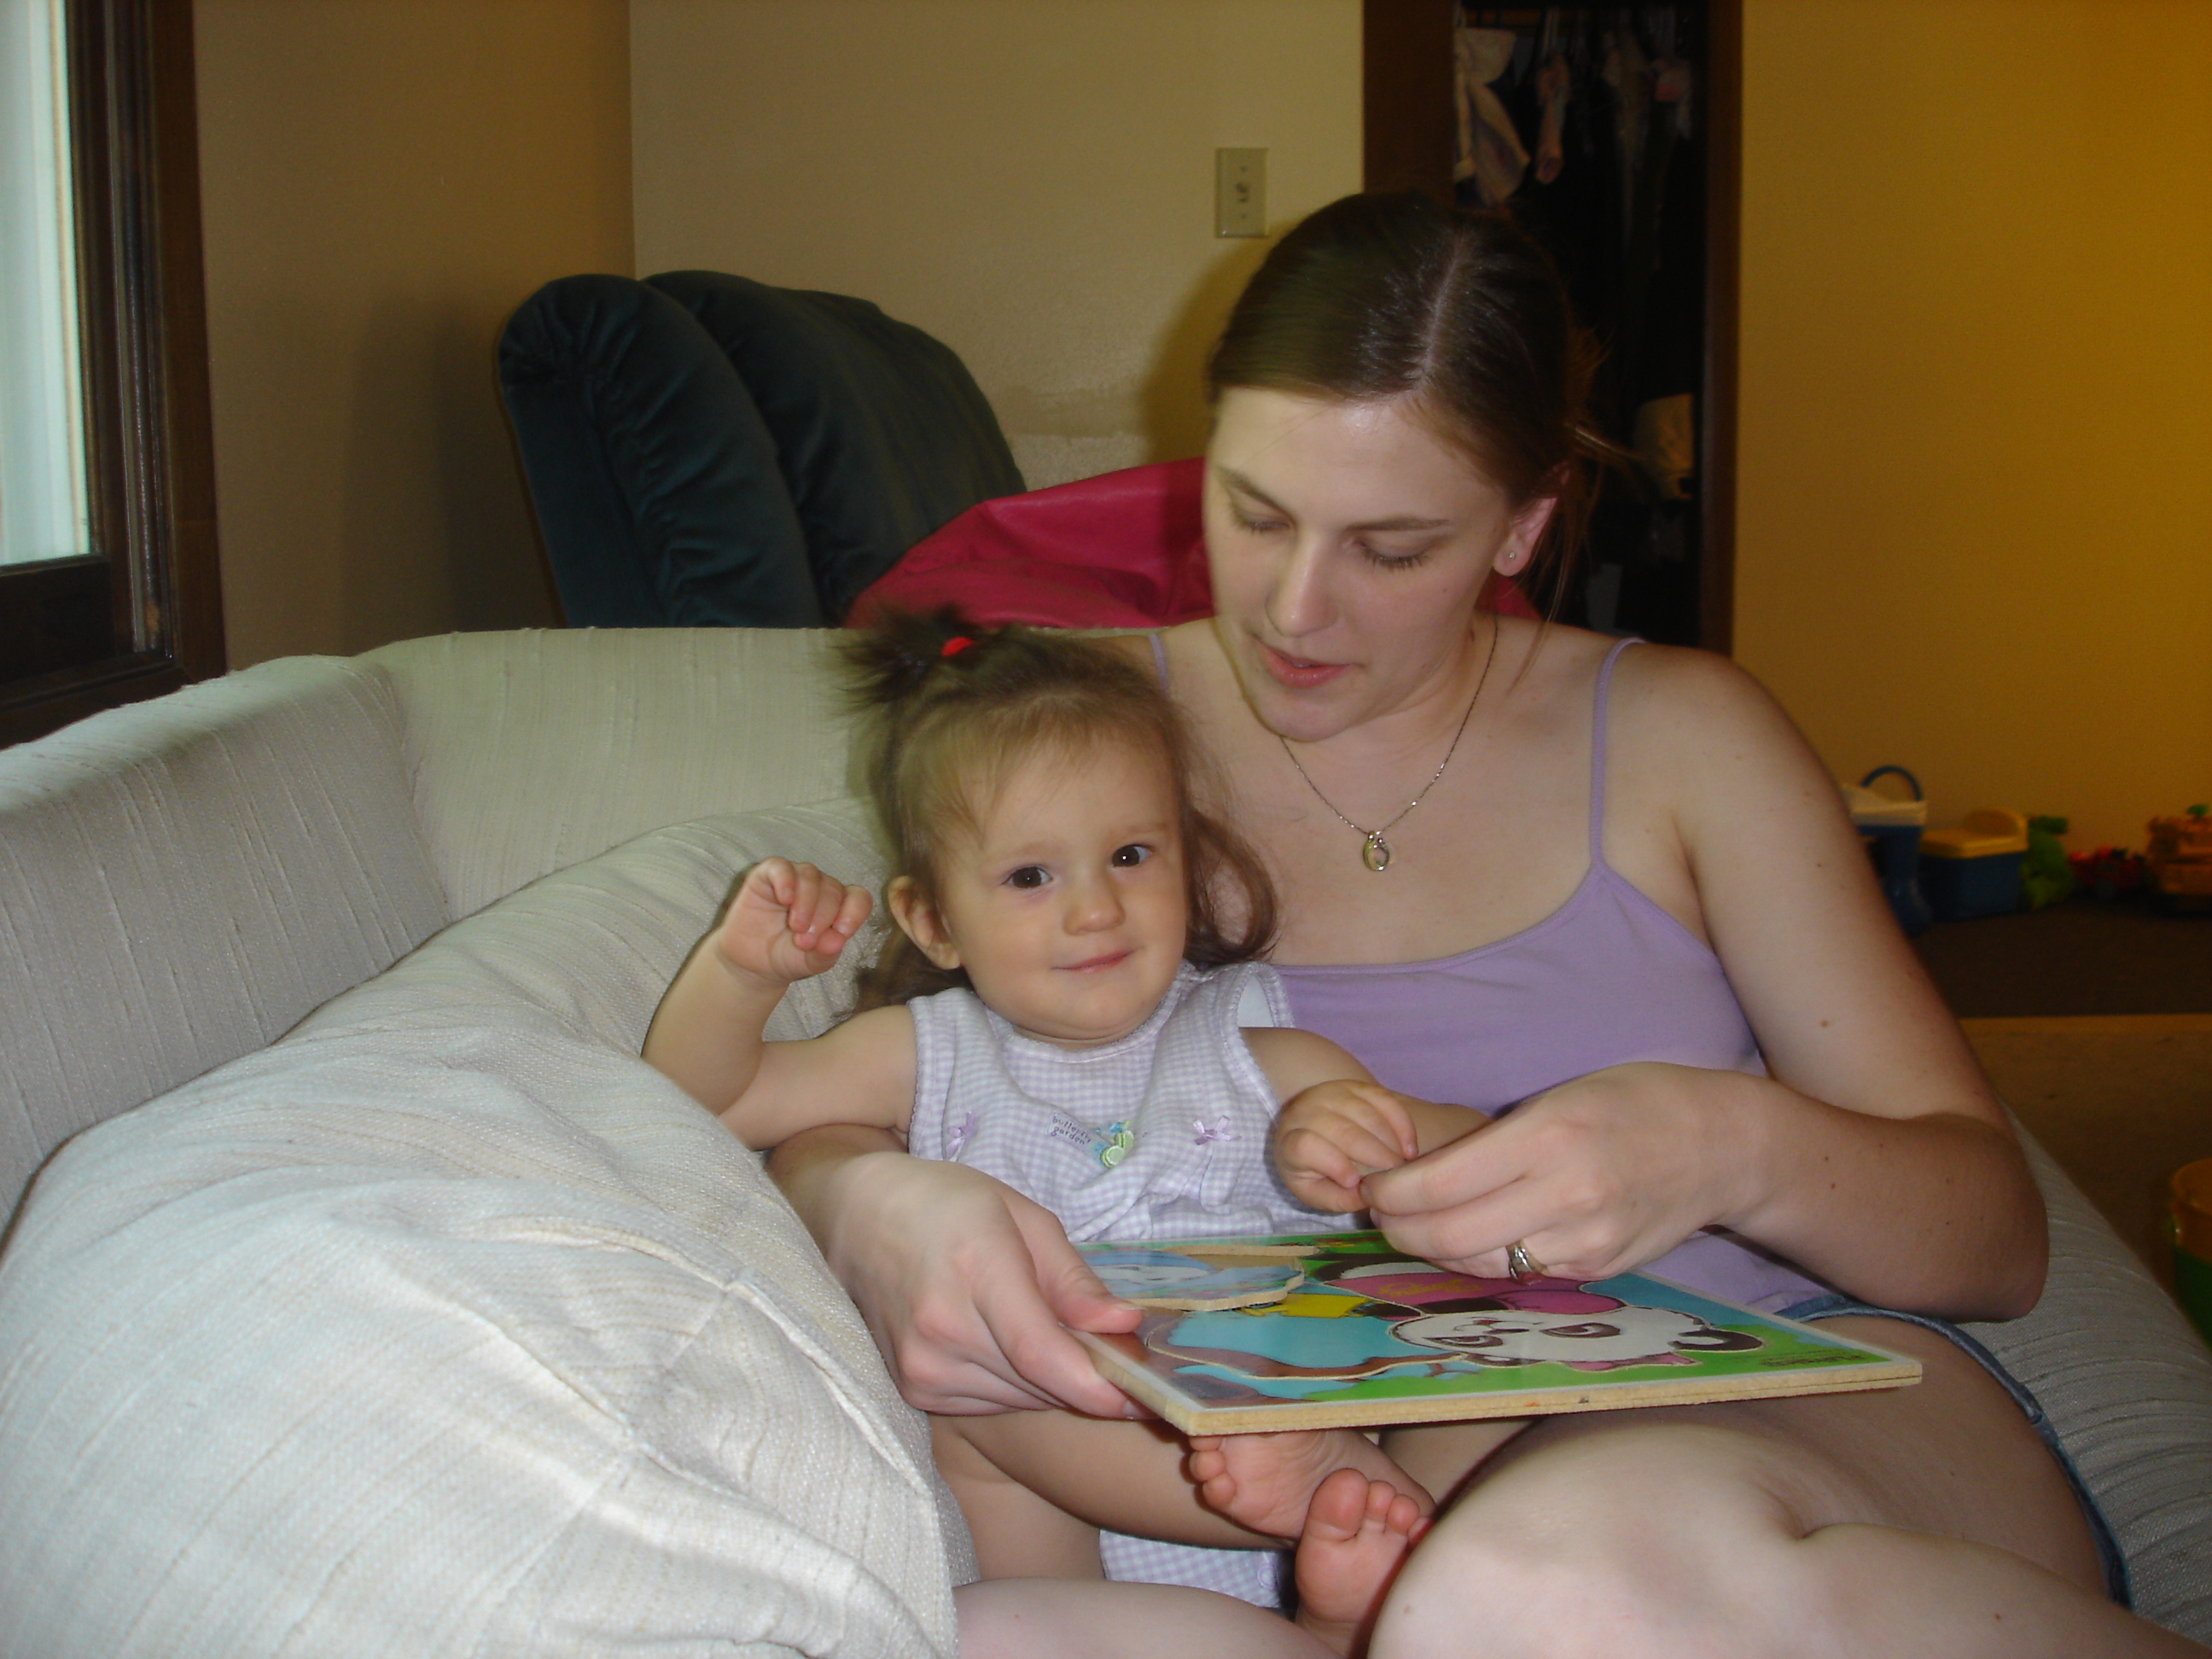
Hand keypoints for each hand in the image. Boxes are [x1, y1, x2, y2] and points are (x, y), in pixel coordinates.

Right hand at [713, 858, 871, 984]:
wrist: (753, 964)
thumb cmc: (788, 958)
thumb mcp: (811, 963)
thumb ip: (826, 953)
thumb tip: (837, 940)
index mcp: (839, 907)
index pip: (859, 898)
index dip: (854, 912)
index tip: (841, 932)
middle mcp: (820, 888)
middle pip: (833, 889)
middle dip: (822, 917)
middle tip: (804, 942)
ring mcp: (794, 879)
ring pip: (810, 875)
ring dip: (806, 902)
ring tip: (796, 927)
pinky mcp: (767, 876)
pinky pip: (780, 867)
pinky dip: (786, 880)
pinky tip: (785, 899)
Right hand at [772, 1131, 1145, 1416]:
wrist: (855, 1218)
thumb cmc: (945, 1203)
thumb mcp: (1021, 1216)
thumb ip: (1073, 1279)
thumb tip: (1125, 1327)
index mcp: (974, 1269)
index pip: (1042, 1353)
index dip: (1096, 1384)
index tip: (1141, 1394)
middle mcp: (941, 1329)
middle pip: (1039, 1384)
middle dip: (1090, 1379)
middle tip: (1122, 1358)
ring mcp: (921, 1367)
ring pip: (1019, 1400)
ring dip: (1054, 1383)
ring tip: (1060, 1341)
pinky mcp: (913, 1390)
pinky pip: (990, 1403)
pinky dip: (1018, 1386)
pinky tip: (1014, 1349)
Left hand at [1271, 1080, 1423, 1212]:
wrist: (1311, 1131)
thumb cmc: (1312, 1169)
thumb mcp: (1315, 1192)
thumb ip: (1337, 1199)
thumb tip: (1366, 1196)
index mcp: (1290, 1141)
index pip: (1306, 1146)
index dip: (1332, 1164)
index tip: (1355, 1183)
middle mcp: (1306, 1111)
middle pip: (1342, 1130)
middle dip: (1375, 1155)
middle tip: (1396, 1176)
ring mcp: (1331, 1093)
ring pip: (1365, 1114)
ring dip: (1391, 1141)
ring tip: (1404, 1165)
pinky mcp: (1355, 1085)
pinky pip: (1382, 1098)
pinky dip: (1401, 1122)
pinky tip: (1410, 1146)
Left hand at [1358, 1062, 1756, 1281]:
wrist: (1720, 1145)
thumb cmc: (1633, 1103)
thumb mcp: (1559, 1098)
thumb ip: (1494, 1141)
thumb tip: (1420, 1175)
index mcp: (1548, 1139)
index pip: (1440, 1184)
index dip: (1391, 1193)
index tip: (1373, 1186)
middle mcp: (1565, 1196)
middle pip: (1450, 1237)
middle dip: (1401, 1231)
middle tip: (1384, 1215)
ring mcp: (1584, 1242)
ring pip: (1480, 1265)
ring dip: (1437, 1251)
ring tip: (1420, 1226)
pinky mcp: (1597, 1269)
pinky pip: (1521, 1274)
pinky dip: (1486, 1260)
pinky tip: (1474, 1238)